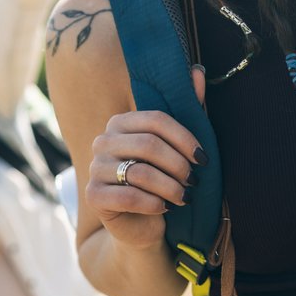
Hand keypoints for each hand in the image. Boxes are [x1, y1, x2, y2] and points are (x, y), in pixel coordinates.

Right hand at [85, 67, 205, 251]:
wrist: (142, 224)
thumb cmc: (162, 181)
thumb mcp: (178, 147)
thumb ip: (187, 109)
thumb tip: (198, 70)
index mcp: (120, 123)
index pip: (155, 120)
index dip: (184, 139)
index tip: (203, 158)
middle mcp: (102, 141)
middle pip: (149, 145)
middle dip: (179, 165)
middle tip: (194, 181)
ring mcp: (94, 167)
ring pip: (141, 172)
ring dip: (171, 187)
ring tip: (183, 196)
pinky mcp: (93, 195)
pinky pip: (129, 196)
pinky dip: (154, 204)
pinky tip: (164, 208)